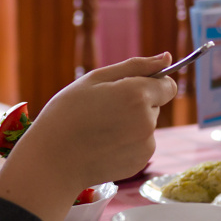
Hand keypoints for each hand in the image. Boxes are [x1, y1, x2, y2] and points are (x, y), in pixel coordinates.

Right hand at [0, 53, 176, 220]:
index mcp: (137, 94)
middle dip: (136, 103)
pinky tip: (104, 145)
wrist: (53, 160)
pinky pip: (141, 144)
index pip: (167, 85)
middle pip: (154, 105)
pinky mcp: (140, 162)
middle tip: (103, 109)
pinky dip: (127, 143)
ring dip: (132, 124)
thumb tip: (167, 58)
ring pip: (147, 125)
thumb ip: (135, 66)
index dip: (151, 83)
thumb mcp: (95, 79)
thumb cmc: (67, 113)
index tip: (130, 87)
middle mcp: (148, 120)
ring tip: (100, 129)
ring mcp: (145, 144)